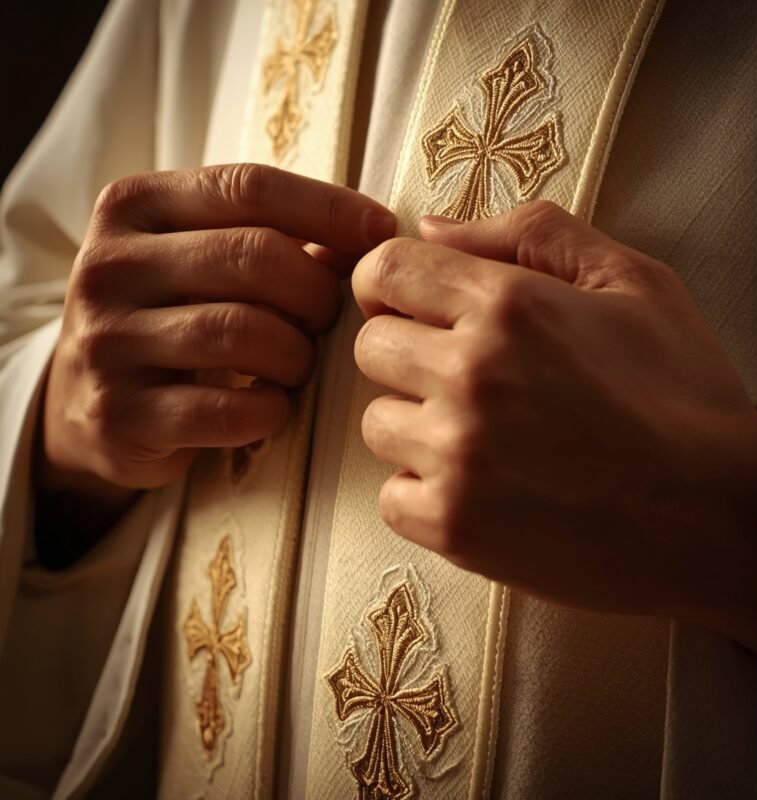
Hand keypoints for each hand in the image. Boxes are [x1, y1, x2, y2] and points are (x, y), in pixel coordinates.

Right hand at [40, 163, 394, 519]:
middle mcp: (108, 266)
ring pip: (242, 331)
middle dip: (316, 292)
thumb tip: (367, 235)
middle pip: (254, 257)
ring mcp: (106, 342)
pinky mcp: (118, 414)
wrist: (85, 405)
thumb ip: (267, 238)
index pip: (250, 187)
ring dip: (297, 355)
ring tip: (298, 364)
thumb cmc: (167, 320)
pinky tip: (272, 405)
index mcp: (133, 207)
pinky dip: (270, 410)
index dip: (330, 208)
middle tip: (326, 319)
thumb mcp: (196, 260)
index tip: (381, 230)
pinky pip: (226, 410)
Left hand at [352, 200, 756, 653]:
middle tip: (464, 378)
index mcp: (510, 306)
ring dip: (417, 428)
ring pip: (377, 424)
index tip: (411, 307)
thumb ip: (530, 236)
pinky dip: (424, 493)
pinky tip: (480, 489)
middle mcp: (472, 376)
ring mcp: (459, 456)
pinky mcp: (455, 526)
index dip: (389, 285)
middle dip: (407, 355)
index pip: (384, 272)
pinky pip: (391, 497)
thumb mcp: (632, 283)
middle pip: (370, 348)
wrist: (718, 517)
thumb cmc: (681, 397)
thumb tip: (430, 229)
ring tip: (484, 440)